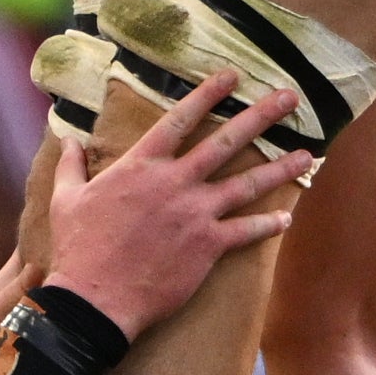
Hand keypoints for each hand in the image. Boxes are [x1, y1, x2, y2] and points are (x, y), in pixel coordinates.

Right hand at [41, 77, 308, 333]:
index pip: (180, 120)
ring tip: (309, 154)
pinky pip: (247, 231)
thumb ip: (71, 167)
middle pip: (226, 143)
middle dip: (261, 116)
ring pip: (248, 184)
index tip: (232, 75)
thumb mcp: (66, 201)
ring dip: (281, 168)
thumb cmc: (79, 248)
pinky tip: (286, 218)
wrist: (94, 300)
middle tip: (291, 98)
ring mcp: (196, 213)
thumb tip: (69, 139)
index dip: (207, 94)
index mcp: (141, 167)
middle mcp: (175, 183)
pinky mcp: (208, 245)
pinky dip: (268, 224)